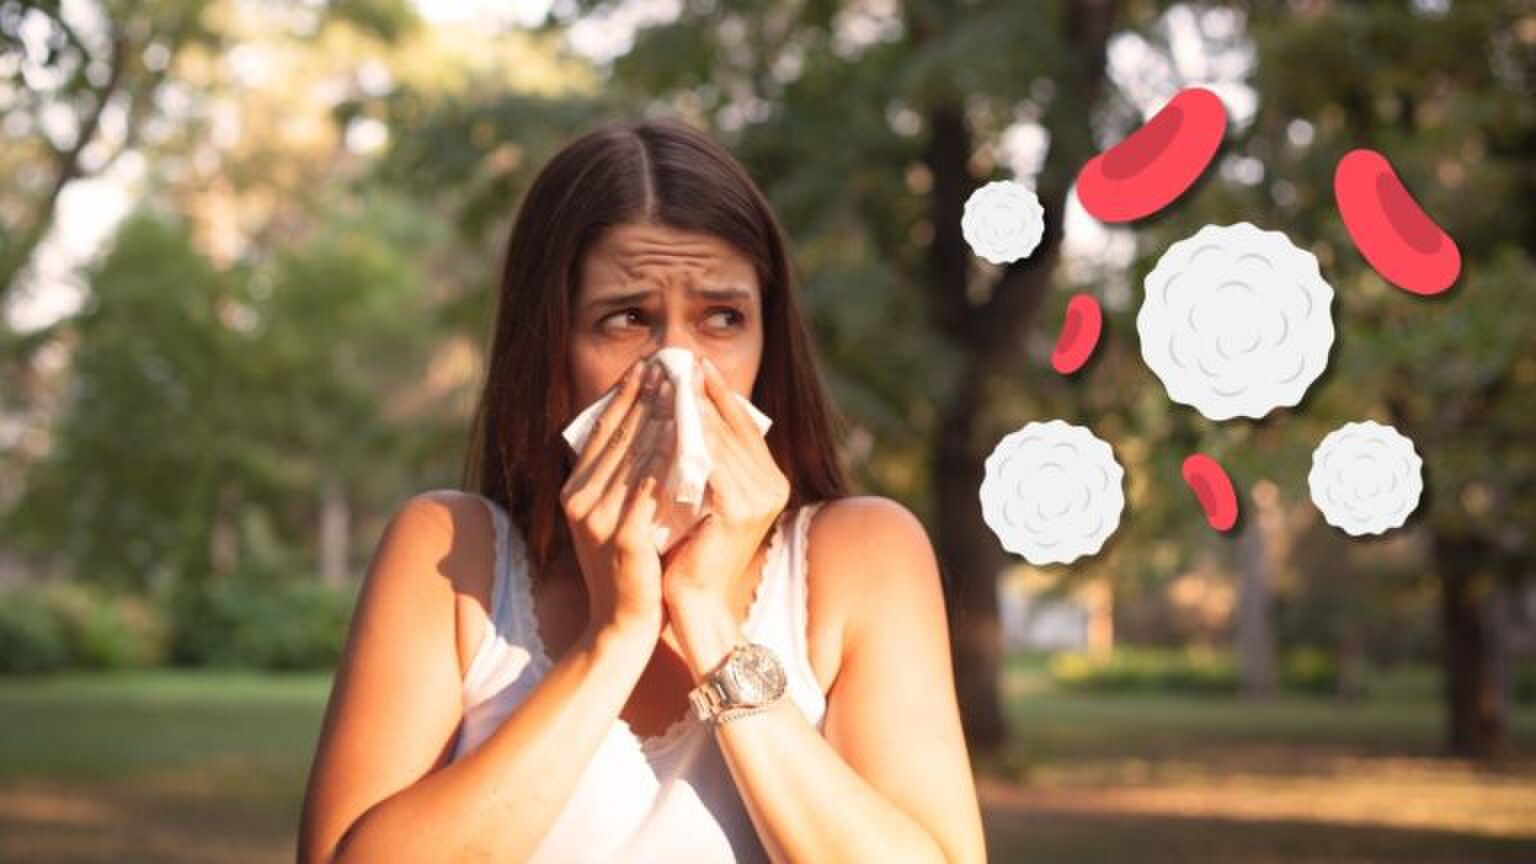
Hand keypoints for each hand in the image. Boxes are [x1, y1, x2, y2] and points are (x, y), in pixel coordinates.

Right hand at [559, 358, 671, 638]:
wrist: (620, 627)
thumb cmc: (628, 569)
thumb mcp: (615, 515)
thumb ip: (621, 476)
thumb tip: (645, 426)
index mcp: (575, 490)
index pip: (601, 431)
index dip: (625, 395)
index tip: (649, 365)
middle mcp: (580, 501)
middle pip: (618, 436)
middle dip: (647, 397)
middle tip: (671, 365)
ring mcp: (599, 521)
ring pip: (634, 458)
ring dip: (660, 420)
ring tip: (682, 391)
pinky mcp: (624, 541)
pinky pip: (648, 492)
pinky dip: (666, 464)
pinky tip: (686, 442)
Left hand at [659, 356, 790, 621]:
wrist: (691, 602)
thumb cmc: (688, 550)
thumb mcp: (701, 495)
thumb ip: (704, 459)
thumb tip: (683, 407)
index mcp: (769, 479)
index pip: (742, 423)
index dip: (717, 391)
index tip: (693, 362)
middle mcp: (773, 485)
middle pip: (731, 424)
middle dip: (699, 391)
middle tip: (673, 359)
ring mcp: (759, 497)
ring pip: (717, 438)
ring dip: (687, 407)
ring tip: (663, 380)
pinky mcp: (737, 509)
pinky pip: (706, 462)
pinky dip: (682, 439)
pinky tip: (658, 420)